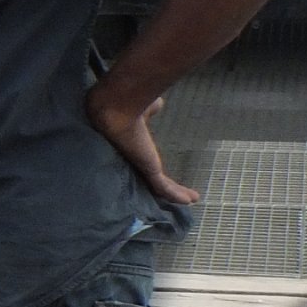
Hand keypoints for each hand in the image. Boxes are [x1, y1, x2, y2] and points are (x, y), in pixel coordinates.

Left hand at [86, 87, 198, 205]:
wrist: (117, 107)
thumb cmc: (129, 104)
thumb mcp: (145, 108)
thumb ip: (150, 110)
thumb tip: (156, 105)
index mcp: (135, 146)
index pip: (146, 162)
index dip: (156, 169)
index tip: (163, 173)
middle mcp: (135, 160)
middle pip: (151, 178)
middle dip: (166, 187)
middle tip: (180, 196)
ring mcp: (139, 166)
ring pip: (158, 186)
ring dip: (174, 194)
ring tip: (189, 202)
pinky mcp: (146, 169)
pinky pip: (162, 186)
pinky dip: (176, 194)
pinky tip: (188, 202)